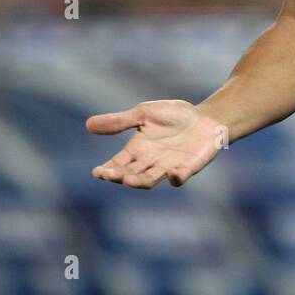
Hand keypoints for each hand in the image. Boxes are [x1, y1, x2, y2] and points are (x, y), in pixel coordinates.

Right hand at [86, 100, 225, 188]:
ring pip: (150, 180)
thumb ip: (120, 121)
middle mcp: (150, 162)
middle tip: (110, 175)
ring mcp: (168, 167)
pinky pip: (180, 177)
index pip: (117, 164)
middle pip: (130, 174)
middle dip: (119, 176)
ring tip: (129, 181)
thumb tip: (87, 124)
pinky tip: (172, 173)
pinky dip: (176, 178)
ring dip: (139, 181)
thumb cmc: (174, 115)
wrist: (206, 118)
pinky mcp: (188, 168)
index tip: (98, 171)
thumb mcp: (144, 113)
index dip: (107, 169)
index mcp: (137, 150)